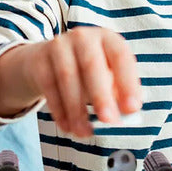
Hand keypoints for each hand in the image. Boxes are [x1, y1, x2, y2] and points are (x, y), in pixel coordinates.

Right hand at [0, 27, 141, 137]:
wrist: (47, 59)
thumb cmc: (87, 71)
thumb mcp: (106, 75)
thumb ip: (117, 93)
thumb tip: (126, 115)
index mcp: (107, 38)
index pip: (120, 56)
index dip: (128, 82)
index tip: (132, 108)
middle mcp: (83, 37)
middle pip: (91, 65)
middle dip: (101, 95)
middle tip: (108, 121)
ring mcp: (58, 46)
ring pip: (67, 78)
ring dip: (77, 110)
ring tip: (85, 132)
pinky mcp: (39, 61)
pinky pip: (49, 87)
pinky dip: (59, 111)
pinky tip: (68, 127)